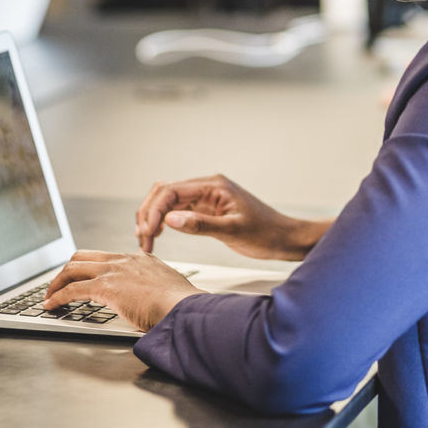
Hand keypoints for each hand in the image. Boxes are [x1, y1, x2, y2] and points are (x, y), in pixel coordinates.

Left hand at [43, 250, 200, 330]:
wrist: (184, 308)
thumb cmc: (181, 306)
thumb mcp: (167, 292)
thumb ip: (154, 292)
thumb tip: (151, 305)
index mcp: (140, 260)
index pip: (105, 257)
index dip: (88, 267)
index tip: (80, 278)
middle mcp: (125, 260)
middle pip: (84, 256)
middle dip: (67, 271)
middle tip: (58, 286)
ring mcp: (114, 271)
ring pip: (73, 268)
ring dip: (57, 283)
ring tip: (49, 297)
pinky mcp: (106, 287)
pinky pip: (72, 289)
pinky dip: (58, 297)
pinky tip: (51, 306)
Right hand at [135, 173, 330, 259]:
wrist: (284, 238)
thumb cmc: (266, 233)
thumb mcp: (233, 231)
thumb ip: (201, 225)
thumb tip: (170, 221)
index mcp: (214, 186)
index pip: (172, 191)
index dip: (154, 211)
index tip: (147, 234)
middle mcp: (207, 187)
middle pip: (165, 192)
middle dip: (149, 213)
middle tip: (143, 240)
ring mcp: (206, 197)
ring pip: (169, 201)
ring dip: (153, 217)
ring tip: (146, 241)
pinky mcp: (207, 209)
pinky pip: (178, 210)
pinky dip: (164, 221)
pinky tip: (158, 235)